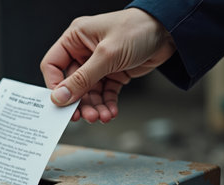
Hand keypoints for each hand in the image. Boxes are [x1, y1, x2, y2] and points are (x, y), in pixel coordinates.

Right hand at [40, 8, 175, 122]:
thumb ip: (82, 78)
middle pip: (72, 84)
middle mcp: (84, 52)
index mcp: (75, 39)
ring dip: (94, 106)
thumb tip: (60, 96)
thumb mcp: (106, 55)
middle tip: (85, 116)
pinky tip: (111, 112)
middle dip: (80, 102)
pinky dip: (107, 104)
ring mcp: (99, 64)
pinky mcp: (113, 73)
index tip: (62, 103)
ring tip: (101, 116)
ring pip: (89, 92)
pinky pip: (105, 93)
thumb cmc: (138, 29)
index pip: (53, 65)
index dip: (55, 86)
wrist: (170, 31)